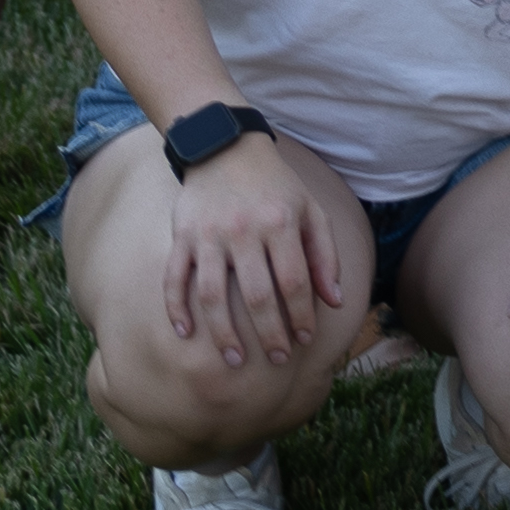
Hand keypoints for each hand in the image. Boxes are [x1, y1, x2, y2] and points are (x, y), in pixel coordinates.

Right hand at [156, 131, 347, 364]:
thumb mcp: (312, 211)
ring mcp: (208, 235)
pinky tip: (185, 334)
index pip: (295, 281)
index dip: (302, 315)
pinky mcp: (181, 236)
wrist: (226, 149)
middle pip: (257, 295)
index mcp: (281, 223)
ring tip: (234, 360)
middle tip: (278, 360)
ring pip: (211, 295)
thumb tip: (336, 301)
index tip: (306, 339)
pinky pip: (174, 278)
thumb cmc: (277, 187)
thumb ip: (325, 255)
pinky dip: (175, 308)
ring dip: (223, 333)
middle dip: (270, 334)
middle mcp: (244, 230)